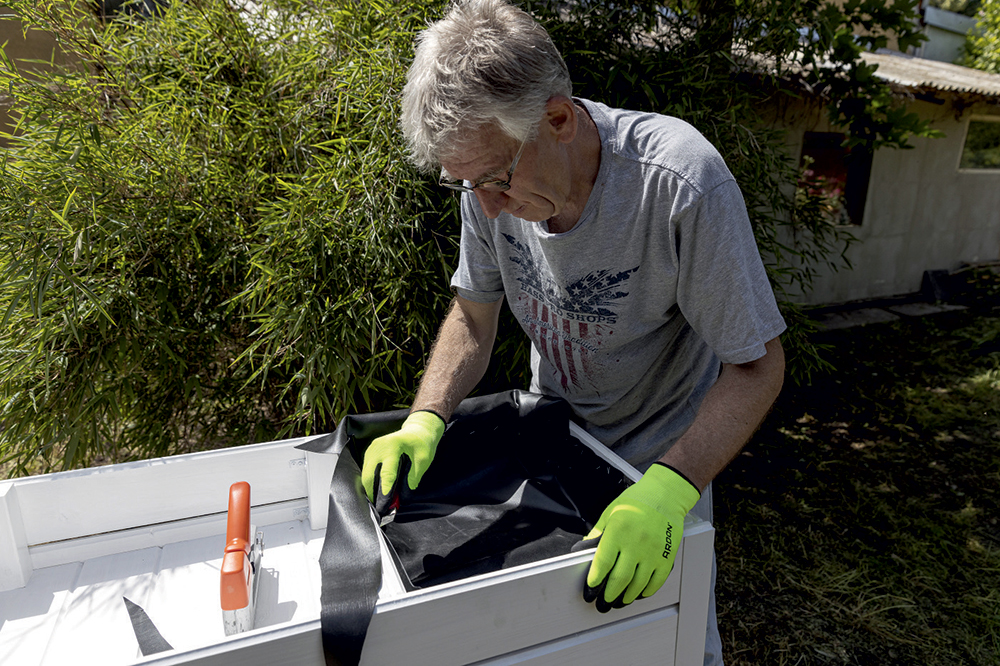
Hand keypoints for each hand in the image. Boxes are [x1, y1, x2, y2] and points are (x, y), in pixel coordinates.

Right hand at [361, 410, 445, 503]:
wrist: (418, 429)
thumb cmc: (422, 442)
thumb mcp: (424, 459)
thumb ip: (414, 476)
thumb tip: (404, 494)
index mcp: (392, 446)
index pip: (386, 472)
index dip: (385, 489)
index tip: (384, 503)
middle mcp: (378, 446)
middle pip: (370, 475)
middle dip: (373, 493)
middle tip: (379, 509)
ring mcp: (372, 449)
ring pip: (365, 474)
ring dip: (370, 488)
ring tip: (377, 502)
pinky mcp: (370, 452)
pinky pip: (366, 470)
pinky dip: (370, 482)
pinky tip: (376, 491)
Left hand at [579, 463, 699, 612]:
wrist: (665, 495)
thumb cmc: (637, 501)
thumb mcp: (610, 512)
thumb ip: (598, 533)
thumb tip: (584, 550)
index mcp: (619, 531)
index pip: (603, 563)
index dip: (595, 579)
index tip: (591, 588)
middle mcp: (636, 543)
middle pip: (620, 579)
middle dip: (608, 594)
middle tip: (602, 601)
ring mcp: (653, 552)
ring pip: (637, 585)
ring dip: (626, 596)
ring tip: (618, 600)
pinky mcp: (666, 556)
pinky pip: (656, 581)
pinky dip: (646, 591)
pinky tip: (638, 593)